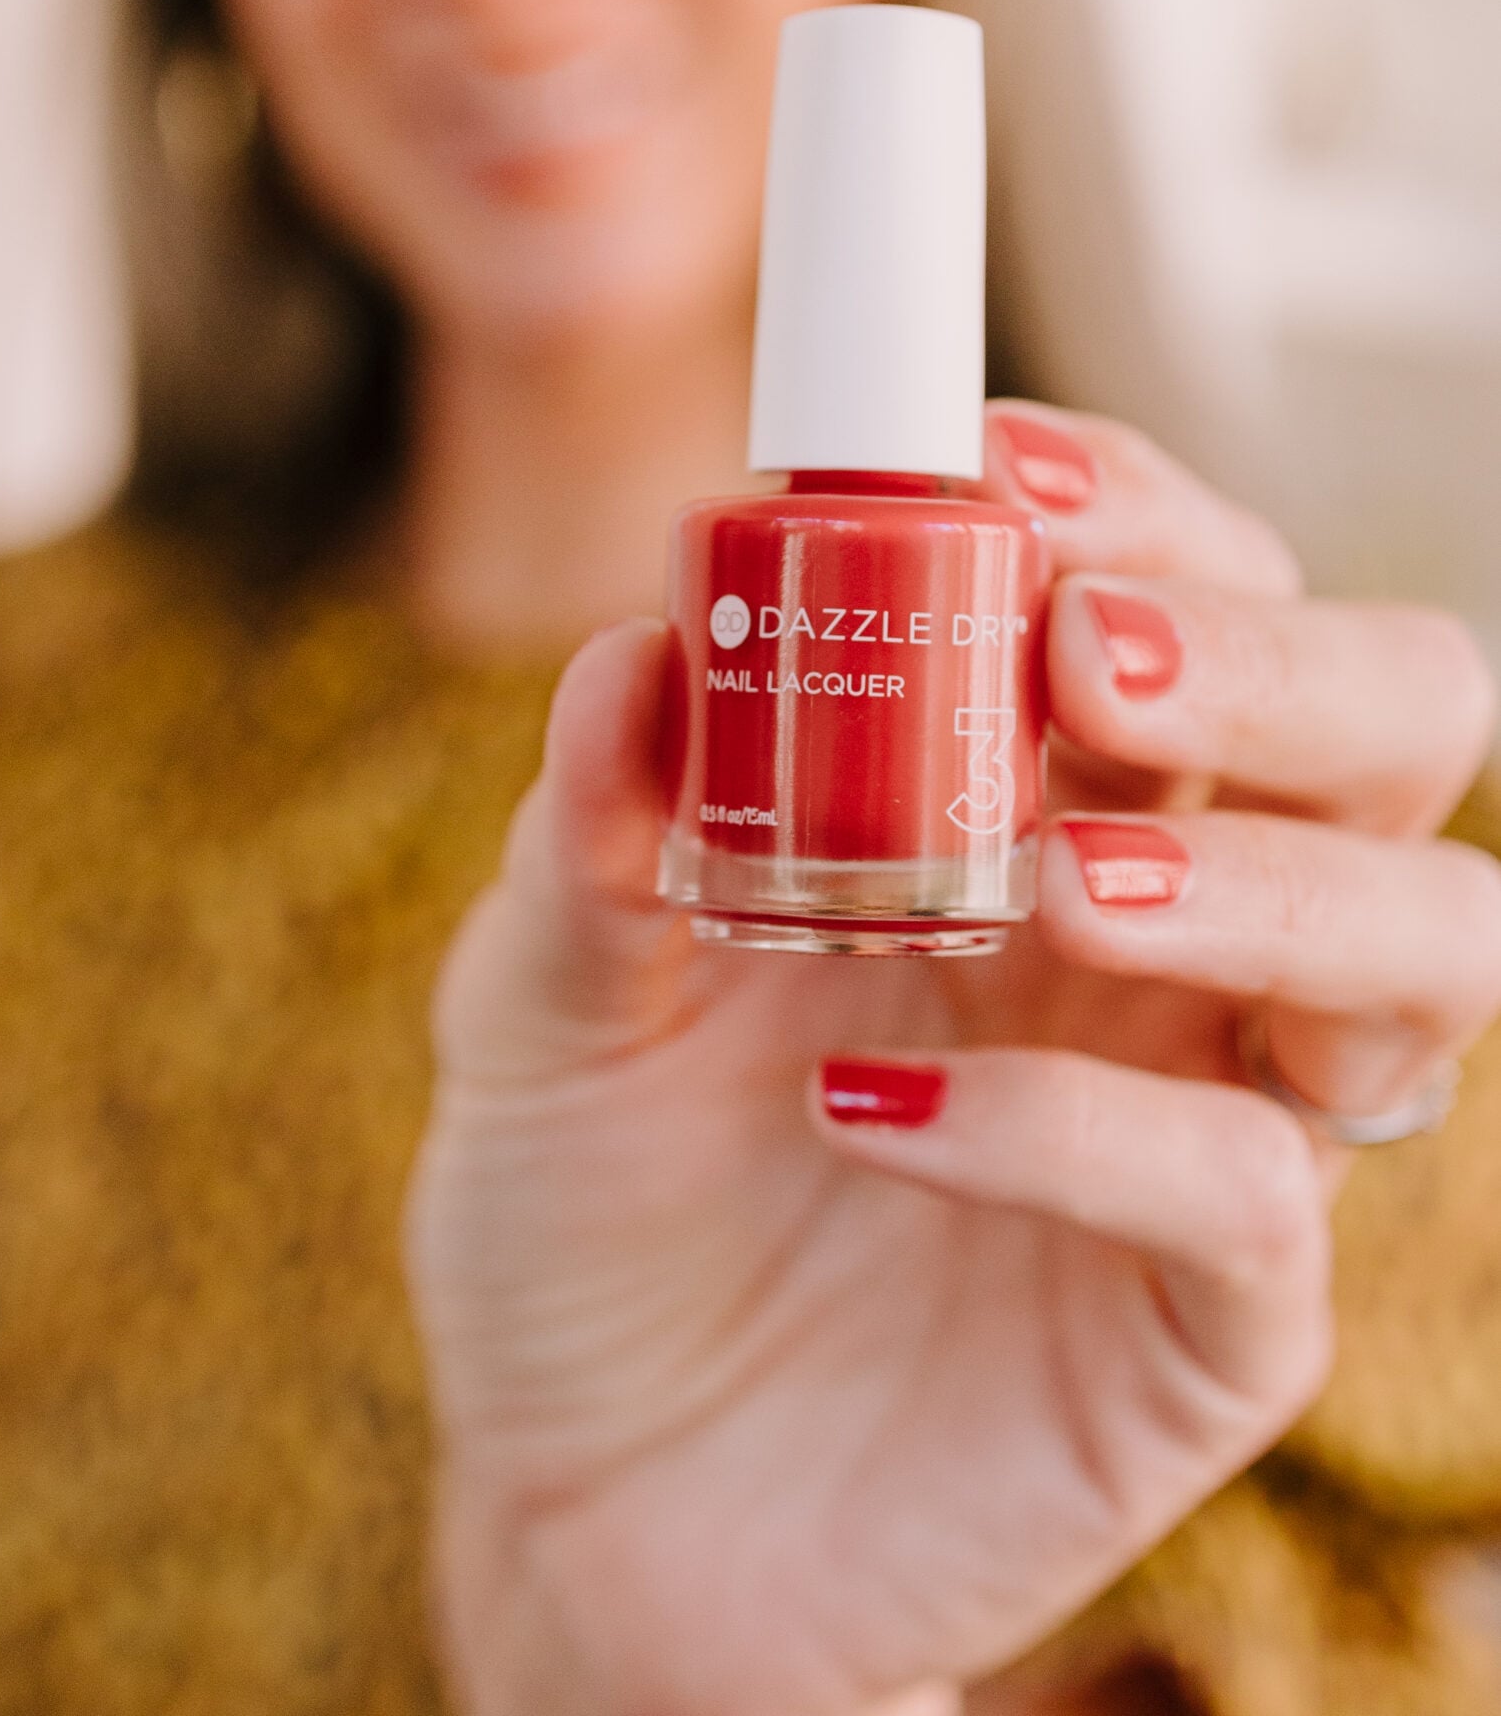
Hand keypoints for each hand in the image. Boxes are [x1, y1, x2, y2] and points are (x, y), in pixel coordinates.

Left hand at [407, 406, 1499, 1715]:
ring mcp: (1214, 1111)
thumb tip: (645, 634)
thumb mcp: (547, 982)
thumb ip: (601, 815)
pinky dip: (1081, 1130)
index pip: (1188, 582)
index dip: (1133, 499)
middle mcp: (1170, 926)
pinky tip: (879, 1110)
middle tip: (1083, 656)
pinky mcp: (1210, 1318)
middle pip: (1392, 720)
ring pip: (1428, 943)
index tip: (991, 467)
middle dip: (1272, 656)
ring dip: (1258, 881)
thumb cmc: (593, 1196)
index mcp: (1040, 791)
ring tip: (1042, 885)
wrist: (584, 1493)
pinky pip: (1245, 1191)